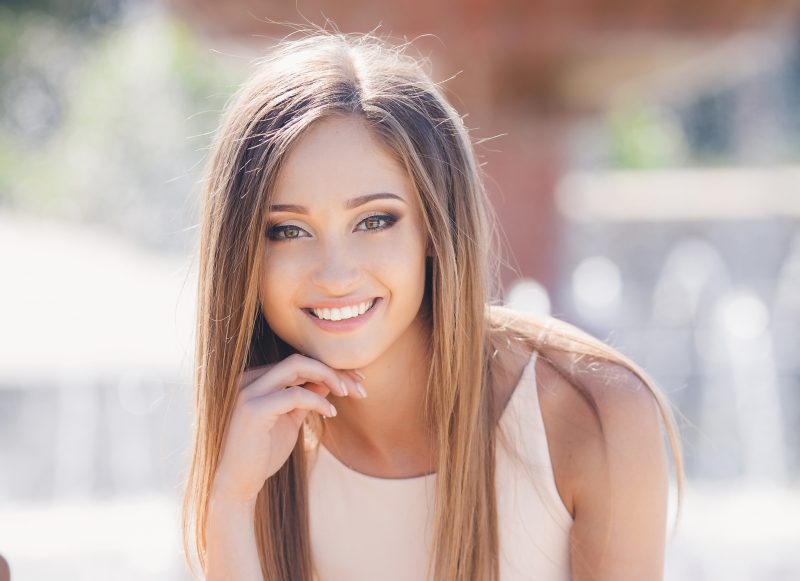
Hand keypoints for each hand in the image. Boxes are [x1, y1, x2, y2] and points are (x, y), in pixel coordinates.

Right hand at [210, 353, 365, 504]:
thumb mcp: (289, 420)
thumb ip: (305, 398)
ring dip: (330, 377)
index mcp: (256, 379)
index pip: (299, 361)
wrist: (236, 485)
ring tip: (350, 393)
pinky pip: (294, 395)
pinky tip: (331, 413)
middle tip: (360, 386)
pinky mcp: (252, 410)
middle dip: (334, 369)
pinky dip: (318, 400)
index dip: (330, 367)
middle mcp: (249, 379)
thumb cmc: (263, 454)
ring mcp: (248, 392)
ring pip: (296, 366)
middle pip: (300, 359)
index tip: (356, 380)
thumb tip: (331, 380)